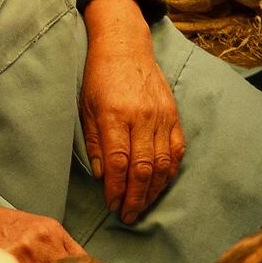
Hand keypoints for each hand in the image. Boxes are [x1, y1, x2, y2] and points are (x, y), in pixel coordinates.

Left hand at [80, 0, 183, 221]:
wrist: (126, 45)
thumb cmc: (99, 76)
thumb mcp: (85, 105)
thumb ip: (93, 141)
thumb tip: (100, 175)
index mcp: (115, 114)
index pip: (118, 162)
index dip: (116, 189)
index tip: (112, 205)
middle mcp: (141, 117)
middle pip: (143, 169)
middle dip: (135, 198)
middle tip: (128, 216)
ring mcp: (161, 116)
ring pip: (162, 164)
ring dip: (153, 191)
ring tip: (142, 207)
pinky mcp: (173, 114)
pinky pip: (176, 150)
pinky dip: (169, 171)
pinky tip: (160, 185)